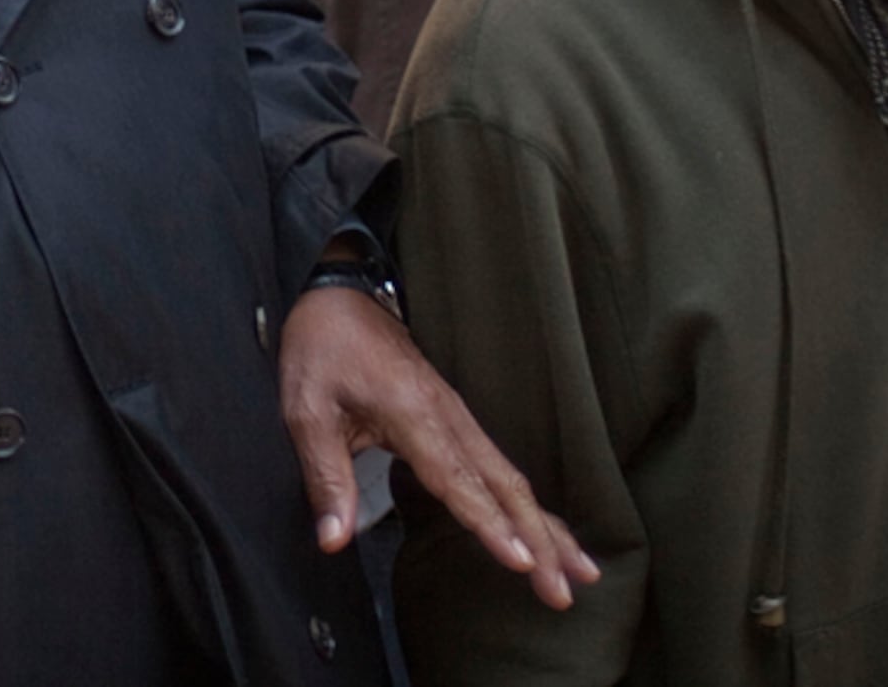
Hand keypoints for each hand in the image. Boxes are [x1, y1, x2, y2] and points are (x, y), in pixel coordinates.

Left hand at [277, 283, 594, 608]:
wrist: (341, 296)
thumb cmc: (323, 349)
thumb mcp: (307, 410)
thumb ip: (325, 478)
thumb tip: (333, 540)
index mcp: (414, 414)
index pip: (459, 481)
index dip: (491, 524)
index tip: (522, 561)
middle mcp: (448, 417)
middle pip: (505, 485)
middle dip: (540, 540)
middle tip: (563, 590)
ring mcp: (458, 417)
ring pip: (512, 478)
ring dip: (547, 527)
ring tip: (580, 570)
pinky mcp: (456, 420)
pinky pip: (500, 467)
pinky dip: (529, 505)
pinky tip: (545, 531)